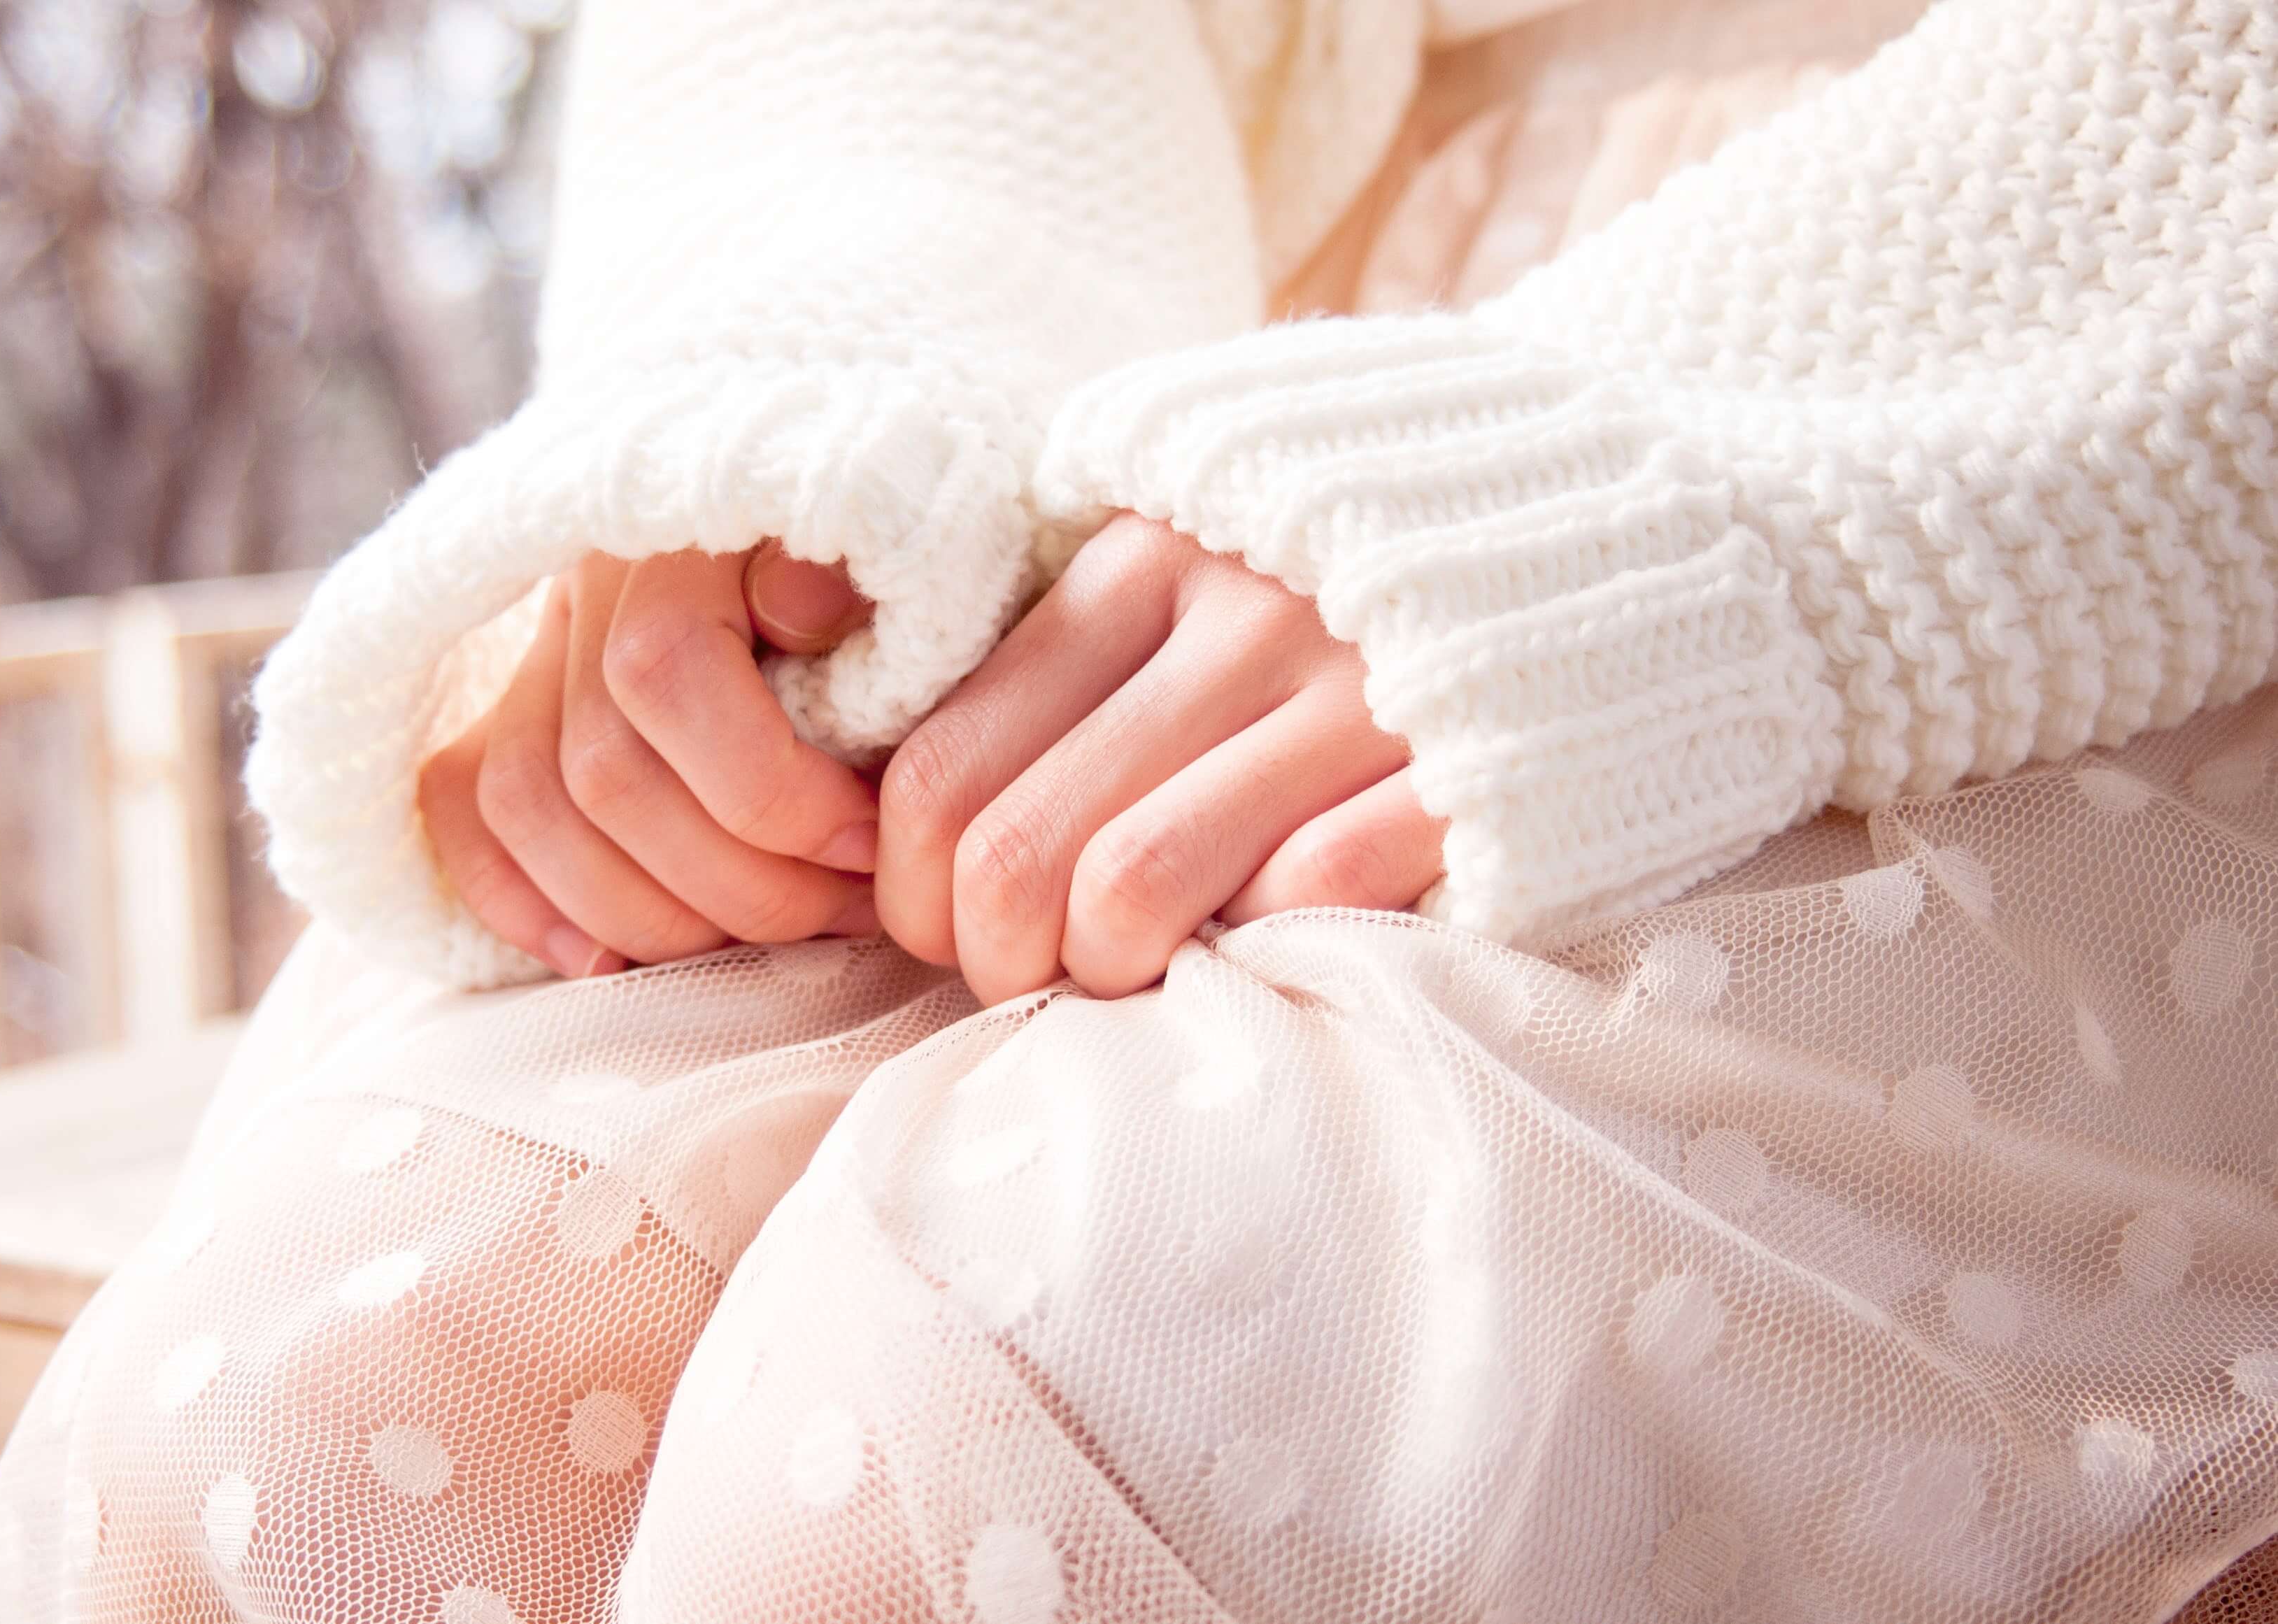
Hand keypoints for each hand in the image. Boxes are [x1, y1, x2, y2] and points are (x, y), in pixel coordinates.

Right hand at [419, 543, 879, 978]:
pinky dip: (524, 903)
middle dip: (735, 882)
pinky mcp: (500, 709)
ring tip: (764, 936)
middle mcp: (584, 581)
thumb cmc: (891, 578)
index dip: (768, 793)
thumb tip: (805, 608)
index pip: (664, 673)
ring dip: (649, 914)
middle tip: (840, 911)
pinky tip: (614, 960)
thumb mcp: (902, 558)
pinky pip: (459, 813)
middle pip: (603, 772)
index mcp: (681, 533)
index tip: (869, 846)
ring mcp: (532, 651)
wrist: (847, 537)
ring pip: (528, 810)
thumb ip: (863, 577)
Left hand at [878, 514, 1447, 1003]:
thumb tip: (920, 816)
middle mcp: (1236, 614)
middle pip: (1016, 850)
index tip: (945, 929)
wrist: (1651, 526)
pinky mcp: (1466, 770)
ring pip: (1131, 890)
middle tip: (1028, 980)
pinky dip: (1259, 952)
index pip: (942, 763)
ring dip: (1100, 977)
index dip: (910, 887)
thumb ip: (1082, 649)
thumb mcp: (1212, 546)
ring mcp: (1356, 691)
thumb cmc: (1382, 571)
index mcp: (1145, 556)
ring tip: (1132, 979)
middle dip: (987, 959)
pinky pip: (1303, 899)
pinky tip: (1268, 944)